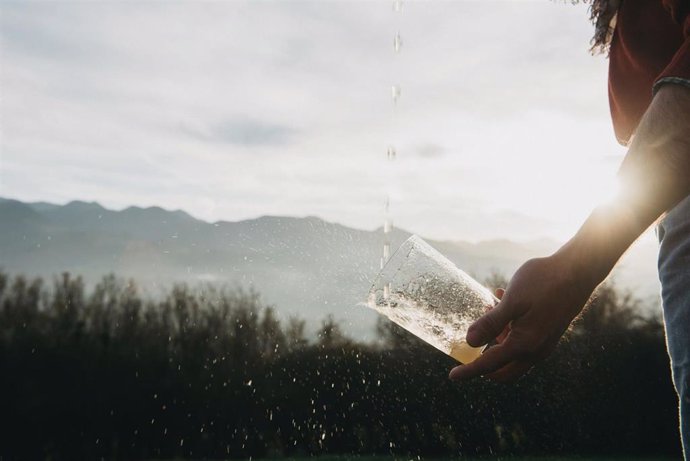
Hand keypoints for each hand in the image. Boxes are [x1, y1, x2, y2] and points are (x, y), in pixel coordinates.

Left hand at [449, 254, 595, 382]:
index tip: (452, 376)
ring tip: (489, 306)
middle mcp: (536, 351)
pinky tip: (502, 300)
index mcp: (525, 345)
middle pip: (504, 370)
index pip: (490, 365)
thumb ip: (490, 323)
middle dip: (484, 362)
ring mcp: (544, 343)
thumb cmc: (544, 283)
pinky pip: (523, 338)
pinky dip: (509, 327)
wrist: (578, 271)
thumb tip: (469, 342)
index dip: (469, 371)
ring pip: (512, 352)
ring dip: (496, 336)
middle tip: (467, 350)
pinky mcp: (548, 333)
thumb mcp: (512, 301)